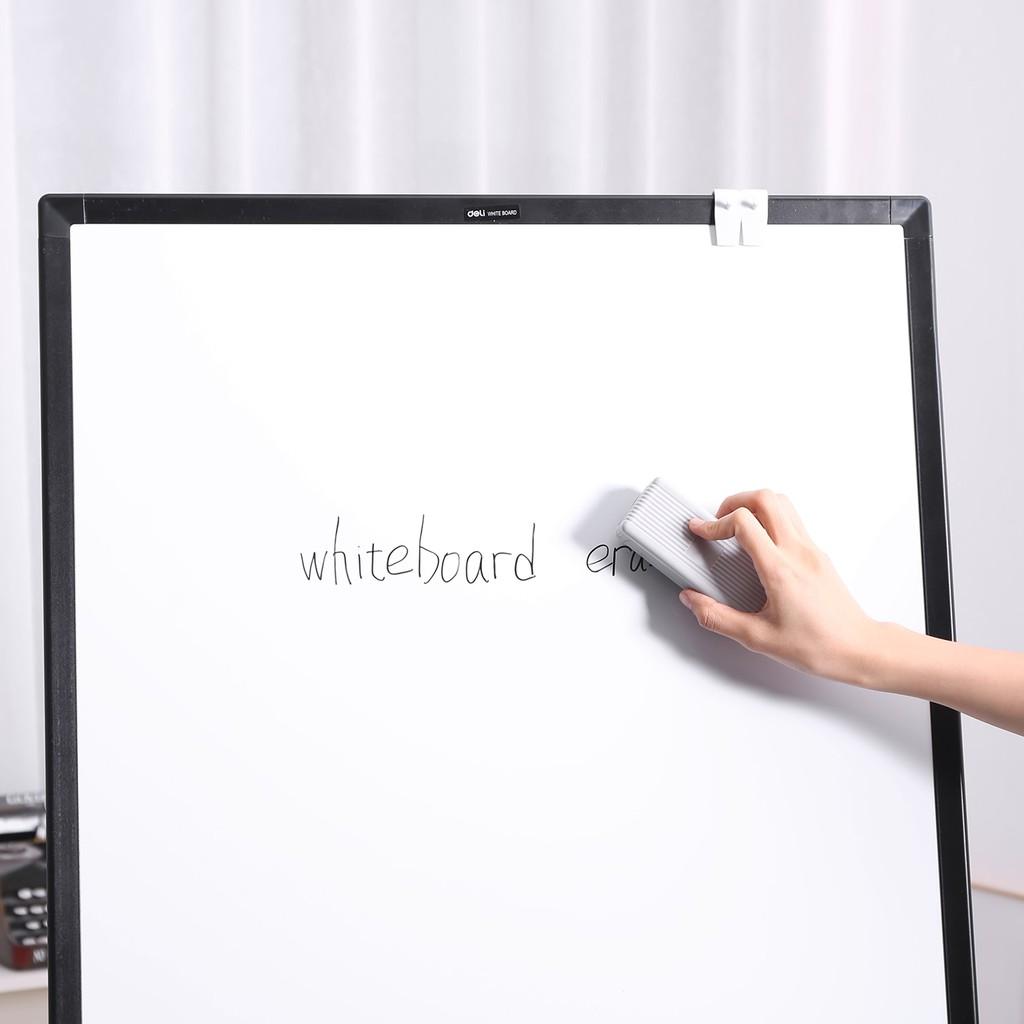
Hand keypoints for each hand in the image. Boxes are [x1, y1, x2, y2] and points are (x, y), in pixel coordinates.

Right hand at [678, 490, 880, 684]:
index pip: (743, 523)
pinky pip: (793, 520)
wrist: (858, 649)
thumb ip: (718, 618)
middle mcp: (798, 552)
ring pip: (782, 503)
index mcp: (780, 569)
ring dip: (755, 506)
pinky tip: (759, 544)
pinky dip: (770, 519)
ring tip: (737, 526)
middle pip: (765, 498)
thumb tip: (693, 601)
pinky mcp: (819, 554)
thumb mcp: (758, 638)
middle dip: (734, 502)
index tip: (701, 531)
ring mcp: (811, 550)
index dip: (714, 523)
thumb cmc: (819, 645)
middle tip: (718, 521)